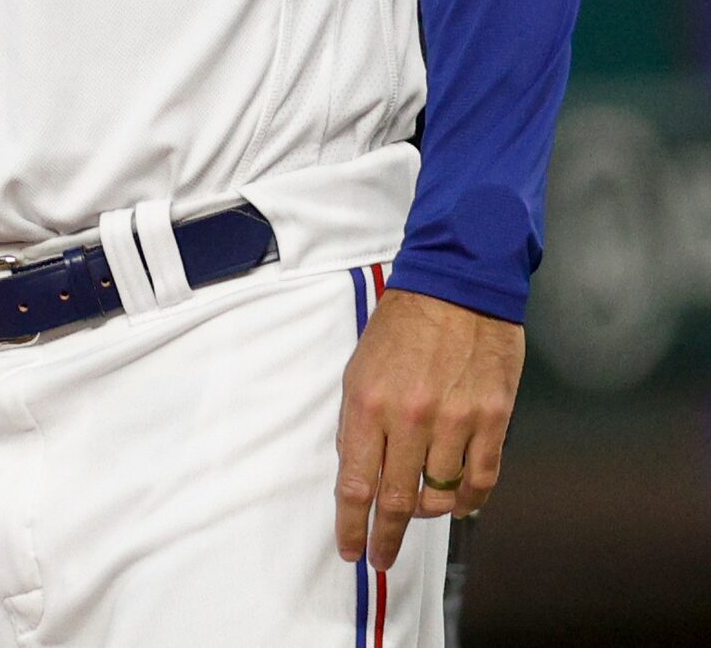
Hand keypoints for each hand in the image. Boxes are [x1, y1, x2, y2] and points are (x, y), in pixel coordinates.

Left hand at [336, 287, 523, 569]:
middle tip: (382, 556)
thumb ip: (357, 422)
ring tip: (421, 514)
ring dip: (428, 513)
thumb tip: (358, 472)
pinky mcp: (493, 418)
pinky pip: (481, 479)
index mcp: (367, 404)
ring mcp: (456, 420)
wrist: (457, 288)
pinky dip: (468, 501)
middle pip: (397, 499)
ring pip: (441, 494)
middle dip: (386, 536)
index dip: (352, 524)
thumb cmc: (402, 327)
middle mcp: (410, 418)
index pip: (355, 483)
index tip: (352, 548)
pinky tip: (459, 506)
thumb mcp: (359, 369)